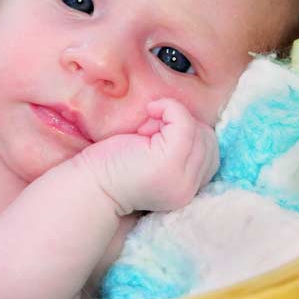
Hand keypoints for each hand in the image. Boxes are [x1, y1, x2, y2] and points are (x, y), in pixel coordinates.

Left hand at [76, 98, 218, 214]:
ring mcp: (181, 177)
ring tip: (144, 131)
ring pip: (199, 130)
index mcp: (187, 190)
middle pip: (208, 139)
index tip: (154, 138)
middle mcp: (188, 188)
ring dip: (171, 120)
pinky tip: (150, 111)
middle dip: (179, 127)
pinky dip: (169, 108)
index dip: (187, 135)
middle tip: (146, 133)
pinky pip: (184, 122)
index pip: (209, 152)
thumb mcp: (154, 160)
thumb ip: (179, 151)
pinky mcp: (169, 162)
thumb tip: (191, 120)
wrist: (88, 186)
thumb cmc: (113, 167)